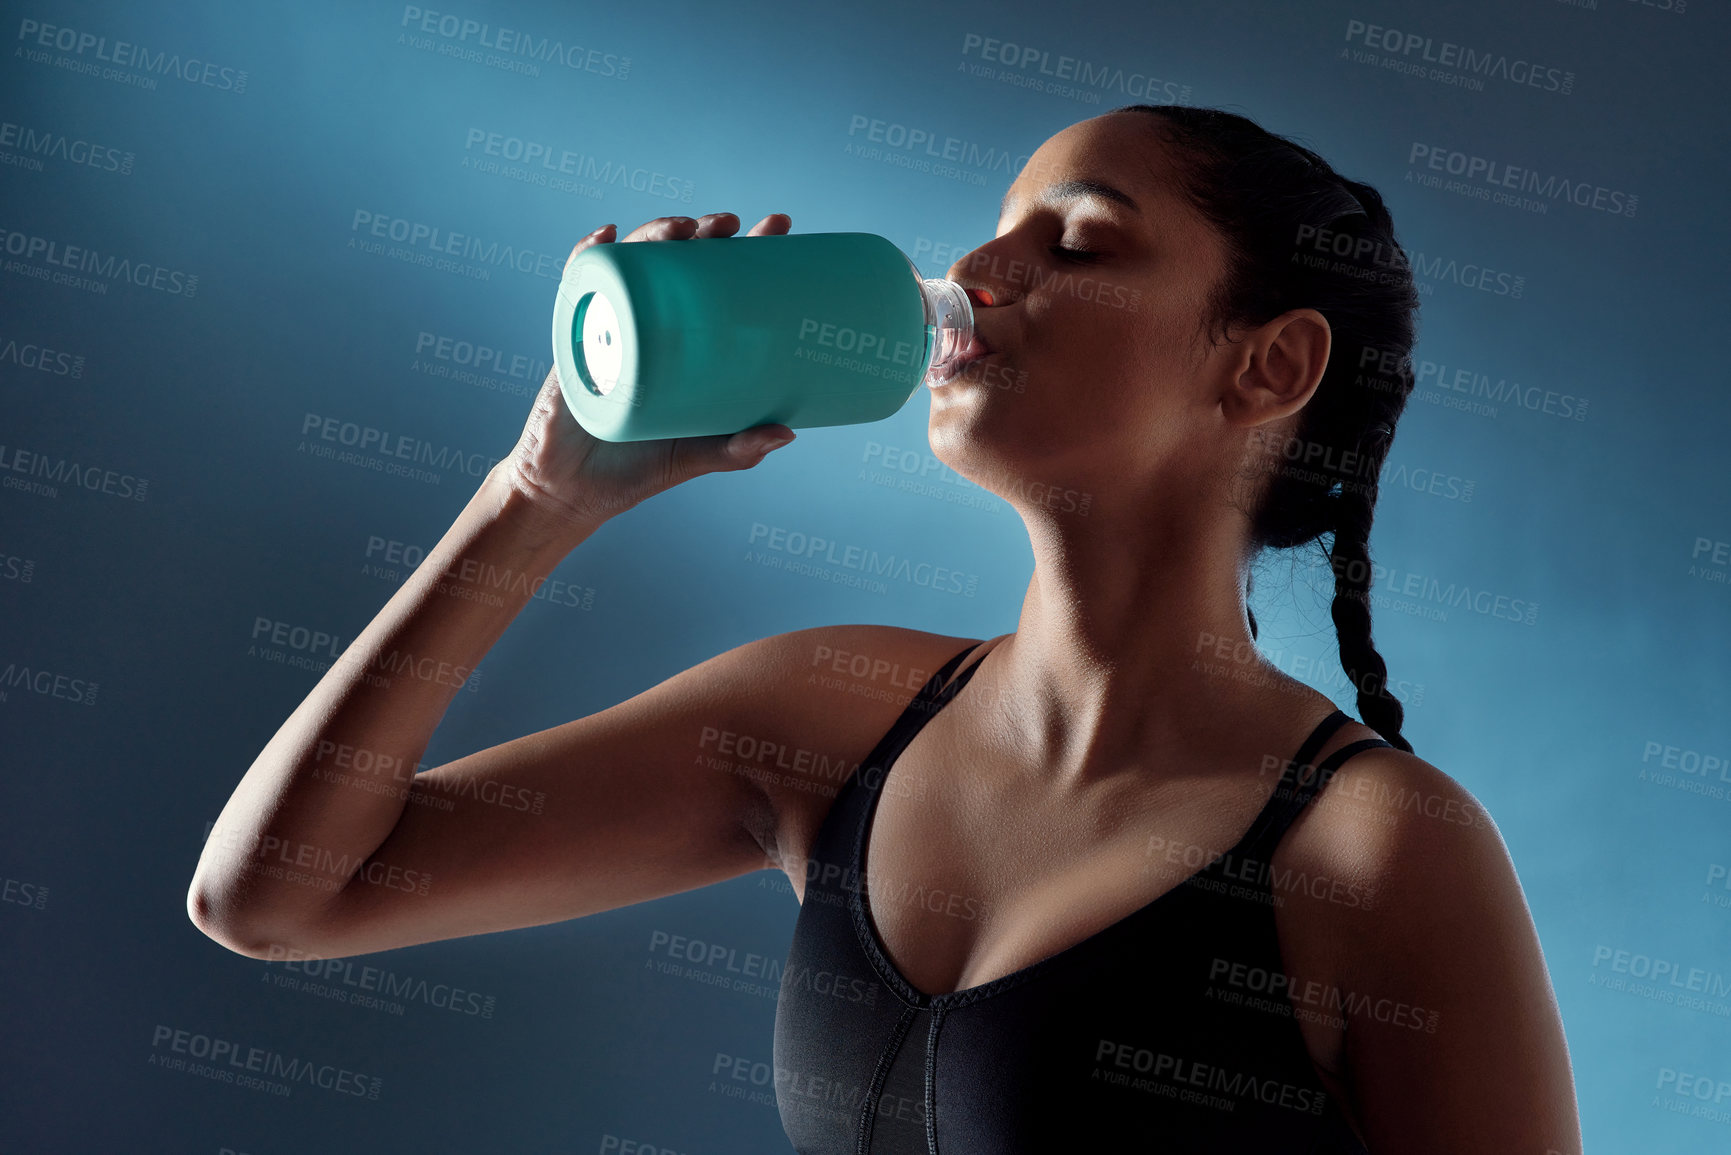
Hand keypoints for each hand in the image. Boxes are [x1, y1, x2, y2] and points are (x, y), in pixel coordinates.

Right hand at [499, 212, 796, 527]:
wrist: (571, 492)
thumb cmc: (637, 471)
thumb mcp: (695, 456)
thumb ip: (738, 450)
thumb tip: (789, 432)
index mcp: (690, 346)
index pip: (725, 285)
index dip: (751, 252)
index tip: (779, 227)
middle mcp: (655, 326)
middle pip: (683, 261)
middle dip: (708, 232)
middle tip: (732, 225)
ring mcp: (615, 325)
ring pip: (636, 262)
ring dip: (657, 232)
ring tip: (683, 228)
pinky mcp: (576, 336)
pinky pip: (579, 285)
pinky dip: (588, 256)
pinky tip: (605, 236)